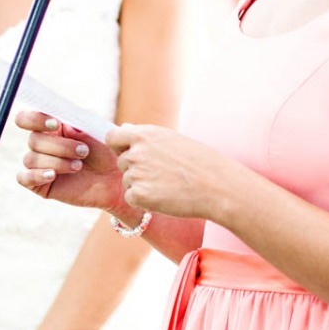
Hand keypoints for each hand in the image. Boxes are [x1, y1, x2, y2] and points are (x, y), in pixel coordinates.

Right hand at [14, 110, 123, 211]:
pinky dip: (36, 175)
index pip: (26, 119)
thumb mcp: (96, 130)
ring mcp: (39, 165)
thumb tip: (64, 118)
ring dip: (57, 162)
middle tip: (84, 151)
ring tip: (78, 166)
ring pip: (31, 159)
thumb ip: (79, 118)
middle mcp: (42, 145)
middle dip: (60, 146)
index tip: (56, 124)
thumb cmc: (105, 151)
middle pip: (33, 140)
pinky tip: (53, 175)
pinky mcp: (40, 185)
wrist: (114, 179)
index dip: (35, 119)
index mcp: (51, 127)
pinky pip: (23, 178)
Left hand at [108, 124, 235, 220]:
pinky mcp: (138, 195)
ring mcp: (136, 174)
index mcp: (144, 134)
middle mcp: (136, 152)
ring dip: (142, 185)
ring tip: (168, 185)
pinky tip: (165, 197)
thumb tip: (124, 128)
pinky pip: (132, 198)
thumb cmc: (199, 161)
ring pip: (128, 181)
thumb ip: (145, 137)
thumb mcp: (172, 139)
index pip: (111, 137)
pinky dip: (145, 201)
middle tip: (163, 174)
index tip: (130, 152)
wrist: (217, 186)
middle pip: (122, 163)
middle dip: (136, 169)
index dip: (119, 146)